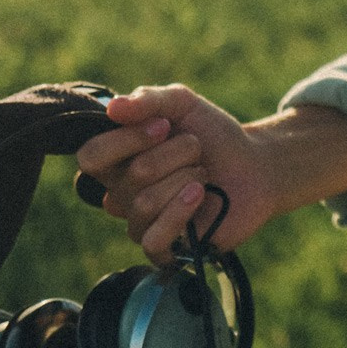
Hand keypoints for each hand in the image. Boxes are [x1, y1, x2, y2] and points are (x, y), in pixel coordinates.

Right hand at [75, 85, 287, 266]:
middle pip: (132, 176)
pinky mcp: (163, 248)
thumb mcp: (182, 104)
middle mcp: (120, 194)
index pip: (91, 156)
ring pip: (145, 204)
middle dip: (176, 154)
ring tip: (203, 174)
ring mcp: (140, 223)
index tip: (164, 126)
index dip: (127, 139)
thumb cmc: (212, 136)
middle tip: (196, 149)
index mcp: (115, 161)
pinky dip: (180, 212)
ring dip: (186, 178)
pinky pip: (152, 240)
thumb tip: (112, 108)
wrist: (255, 166)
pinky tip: (200, 195)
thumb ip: (147, 99)